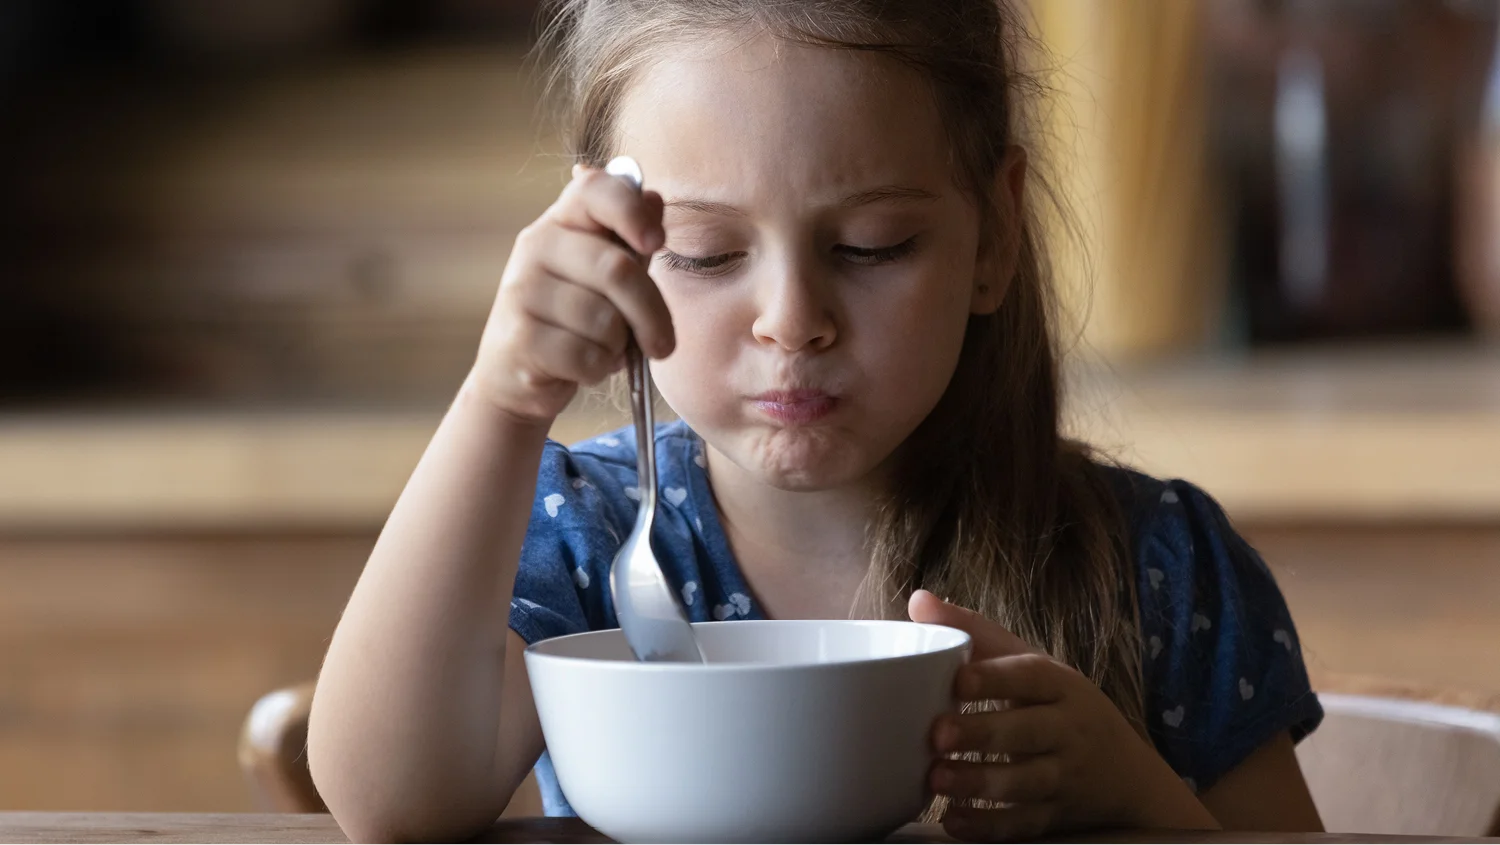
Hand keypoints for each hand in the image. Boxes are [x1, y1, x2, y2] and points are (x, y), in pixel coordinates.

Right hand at [470, 164, 675, 424]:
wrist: (512, 375)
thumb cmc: (570, 320)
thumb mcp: (602, 276)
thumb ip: (629, 240)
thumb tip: (654, 199)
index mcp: (559, 223)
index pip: (594, 190)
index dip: (632, 212)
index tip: (657, 244)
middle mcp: (534, 248)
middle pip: (618, 270)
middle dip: (652, 314)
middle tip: (662, 344)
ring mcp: (521, 292)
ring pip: (606, 321)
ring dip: (617, 346)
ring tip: (601, 349)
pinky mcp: (519, 339)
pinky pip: (587, 356)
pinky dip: (597, 370)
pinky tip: (582, 368)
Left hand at [908, 590, 1217, 839]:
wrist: (1128, 777)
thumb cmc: (1059, 708)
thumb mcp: (1030, 665)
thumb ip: (975, 634)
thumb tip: (920, 601)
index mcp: (1060, 685)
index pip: (1029, 677)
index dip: (994, 678)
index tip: (958, 679)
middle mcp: (1067, 729)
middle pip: (1027, 731)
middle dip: (982, 733)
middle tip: (935, 734)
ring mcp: (1065, 776)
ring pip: (1025, 781)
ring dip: (979, 782)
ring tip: (936, 779)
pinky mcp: (1057, 816)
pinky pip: (1024, 824)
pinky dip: (988, 826)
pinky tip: (954, 819)